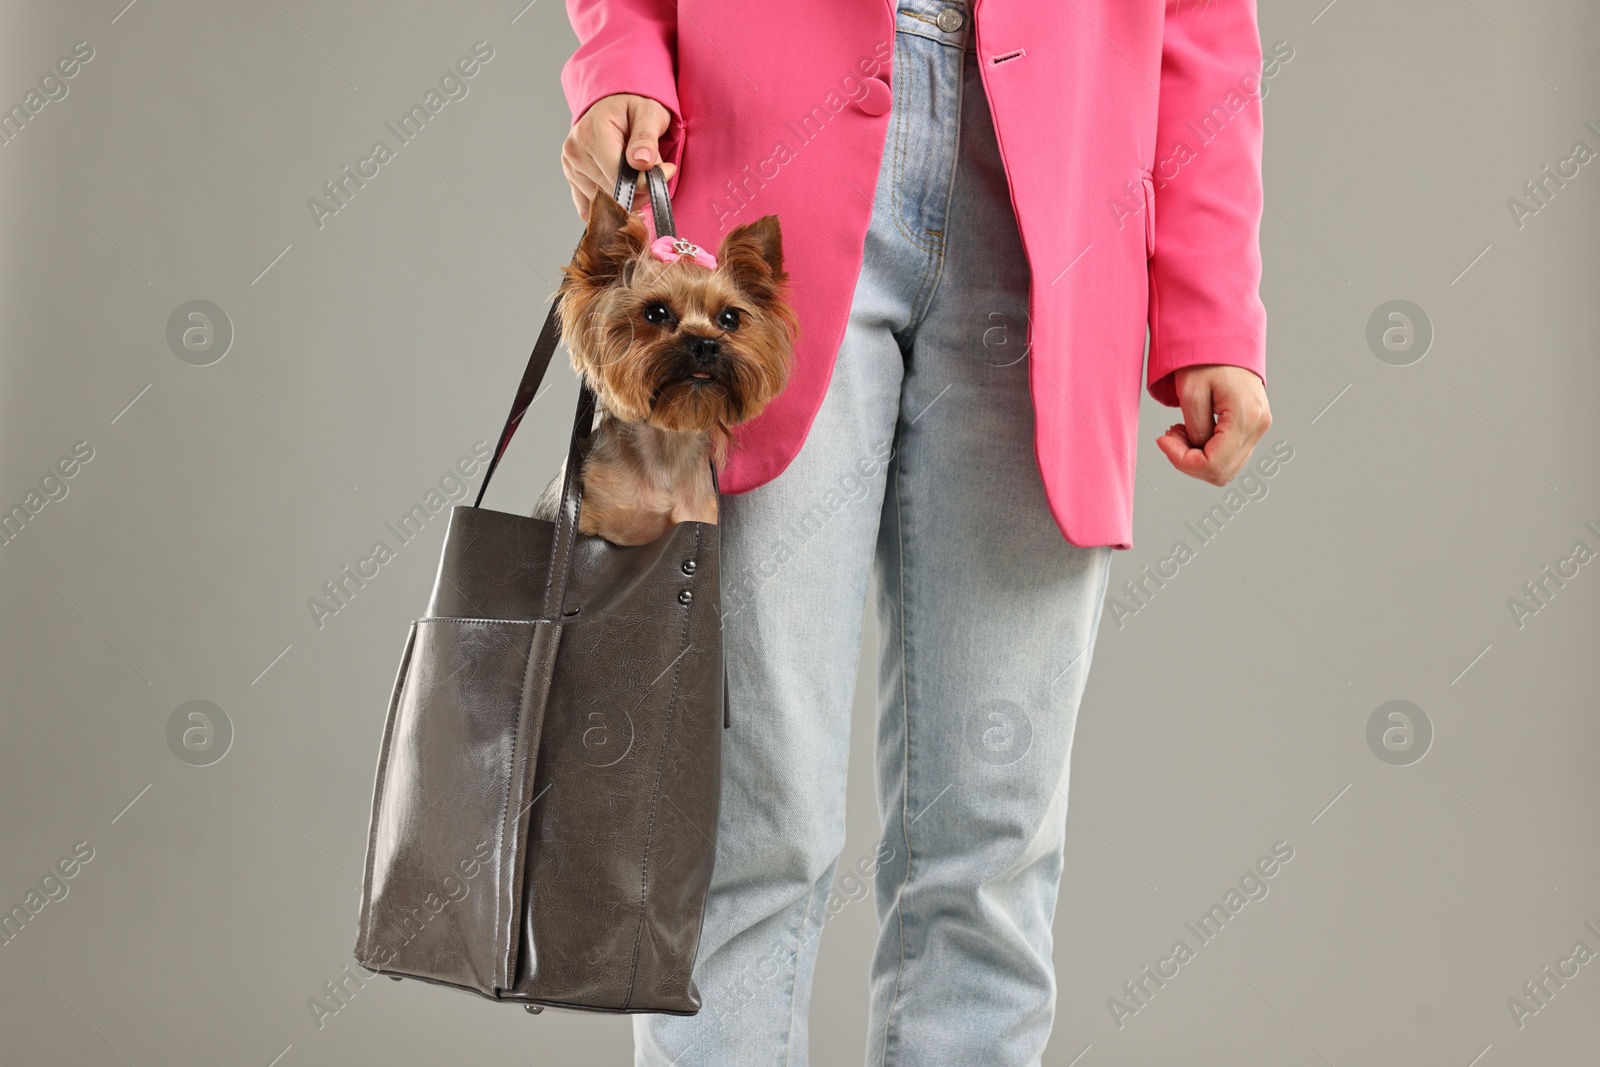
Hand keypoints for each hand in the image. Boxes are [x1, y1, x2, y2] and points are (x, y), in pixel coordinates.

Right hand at [561, 93, 678, 221]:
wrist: (614, 104)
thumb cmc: (634, 107)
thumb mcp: (649, 113)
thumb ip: (646, 138)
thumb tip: (641, 162)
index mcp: (591, 134)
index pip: (619, 176)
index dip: (647, 182)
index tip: (667, 170)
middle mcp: (575, 152)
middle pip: (612, 193)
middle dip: (641, 191)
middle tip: (656, 174)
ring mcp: (571, 168)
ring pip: (604, 204)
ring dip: (629, 200)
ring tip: (639, 176)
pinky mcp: (572, 180)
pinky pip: (589, 209)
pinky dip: (610, 209)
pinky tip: (628, 198)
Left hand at [1155, 365, 1271, 485]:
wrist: (1226, 339)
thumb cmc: (1206, 359)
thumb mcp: (1191, 392)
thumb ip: (1194, 429)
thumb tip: (1196, 452)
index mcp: (1245, 417)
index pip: (1213, 464)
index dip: (1182, 461)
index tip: (1163, 439)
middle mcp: (1259, 426)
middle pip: (1221, 473)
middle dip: (1188, 462)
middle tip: (1170, 436)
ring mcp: (1259, 427)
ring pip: (1226, 468)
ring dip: (1198, 458)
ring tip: (1180, 431)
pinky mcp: (1254, 426)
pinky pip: (1230, 455)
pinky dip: (1207, 451)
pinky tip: (1193, 431)